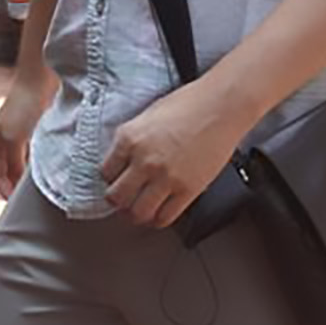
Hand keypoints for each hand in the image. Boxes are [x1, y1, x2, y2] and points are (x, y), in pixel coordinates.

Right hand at [0, 74, 51, 199]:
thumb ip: (15, 163)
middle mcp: (4, 138)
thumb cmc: (24, 104)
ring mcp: (20, 132)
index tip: (16, 206)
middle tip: (32, 201)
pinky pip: (36, 153)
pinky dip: (40, 163)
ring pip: (23, 163)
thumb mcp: (15, 138)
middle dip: (17, 186)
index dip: (4, 192)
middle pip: (9, 170)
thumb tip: (21, 183)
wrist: (40, 78)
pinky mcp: (35, 127)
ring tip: (44, 187)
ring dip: (30, 175)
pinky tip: (52, 168)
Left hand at [101, 78, 252, 229]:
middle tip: (123, 201)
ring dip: (136, 215)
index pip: (105, 172)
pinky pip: (165, 216)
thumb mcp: (147, 116)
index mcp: (129, 138)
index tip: (115, 182)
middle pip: (117, 196)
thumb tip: (125, 160)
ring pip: (139, 212)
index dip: (110, 179)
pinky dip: (159, 219)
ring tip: (139, 212)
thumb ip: (133, 140)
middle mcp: (143, 160)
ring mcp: (165, 177)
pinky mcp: (187, 190)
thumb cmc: (188, 104)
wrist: (220, 107)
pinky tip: (159, 214)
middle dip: (118, 201)